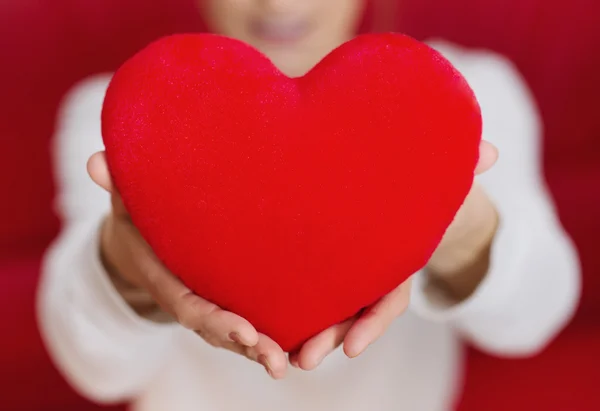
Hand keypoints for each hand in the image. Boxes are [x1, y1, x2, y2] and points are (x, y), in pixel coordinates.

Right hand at [88, 152, 287, 378]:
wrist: (137, 246)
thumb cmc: (135, 220)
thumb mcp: (123, 203)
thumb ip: (115, 186)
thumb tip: (96, 162)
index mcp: (165, 279)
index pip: (190, 306)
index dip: (215, 320)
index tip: (246, 331)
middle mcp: (187, 299)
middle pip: (216, 329)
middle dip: (246, 347)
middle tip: (276, 360)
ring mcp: (205, 305)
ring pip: (232, 336)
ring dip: (261, 351)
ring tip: (288, 364)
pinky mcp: (221, 301)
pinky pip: (244, 325)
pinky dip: (268, 340)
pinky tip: (297, 350)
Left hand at [289, 141, 498, 369]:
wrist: (397, 190)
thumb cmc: (417, 187)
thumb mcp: (438, 179)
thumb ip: (462, 169)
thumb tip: (491, 152)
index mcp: (397, 261)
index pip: (388, 300)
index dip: (372, 324)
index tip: (354, 349)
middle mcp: (372, 275)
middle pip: (352, 315)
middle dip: (331, 338)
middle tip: (305, 360)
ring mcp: (348, 274)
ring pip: (328, 311)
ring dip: (307, 334)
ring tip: (280, 356)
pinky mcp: (325, 266)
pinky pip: (308, 291)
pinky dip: (293, 311)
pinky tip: (266, 325)